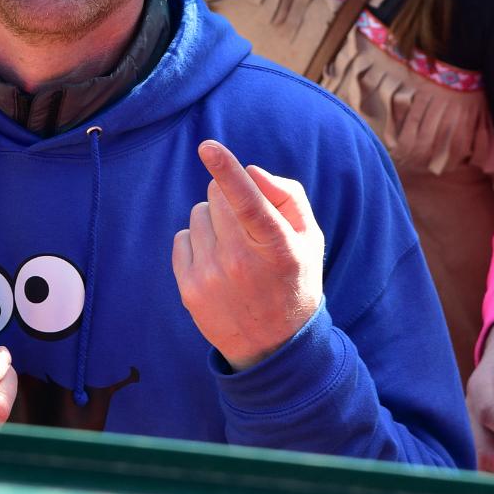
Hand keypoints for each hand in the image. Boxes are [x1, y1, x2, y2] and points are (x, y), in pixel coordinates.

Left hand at [172, 140, 324, 369]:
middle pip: (216, 196)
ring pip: (198, 214)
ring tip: (233, 249)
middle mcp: (241, 261)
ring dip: (213, 221)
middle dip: (228, 198)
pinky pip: (182, 238)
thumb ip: (288, 196)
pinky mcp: (189, 288)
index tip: (208, 147)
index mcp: (277, 246)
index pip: (249, 202)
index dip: (228, 170)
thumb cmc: (294, 278)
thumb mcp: (310, 238)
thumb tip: (251, 171)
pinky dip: (197, 242)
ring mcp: (212, 276)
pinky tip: (217, 264)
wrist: (274, 346)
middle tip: (245, 225)